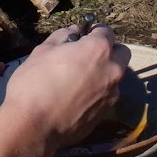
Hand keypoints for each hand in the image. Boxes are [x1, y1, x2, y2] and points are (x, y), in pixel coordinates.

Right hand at [0, 23, 130, 156]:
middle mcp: (112, 70)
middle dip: (108, 51)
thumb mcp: (42, 51)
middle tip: (87, 56)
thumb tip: (74, 32)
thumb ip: (62, 37)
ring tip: (80, 80)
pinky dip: (98, 92)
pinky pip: (107, 95)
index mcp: (98, 50)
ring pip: (116, 76)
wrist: (34, 126)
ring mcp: (112, 93)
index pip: (106, 31)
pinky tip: (77, 99)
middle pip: (121, 53)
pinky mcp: (106, 112)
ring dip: (104, 73)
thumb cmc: (34, 83)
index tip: (84, 36)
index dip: (94, 31)